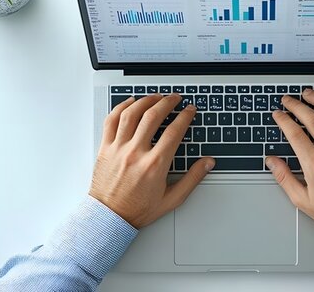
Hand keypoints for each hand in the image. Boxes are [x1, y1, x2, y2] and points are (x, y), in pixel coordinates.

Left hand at [89, 94, 214, 228]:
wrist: (110, 217)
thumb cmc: (138, 210)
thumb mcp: (172, 199)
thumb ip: (192, 178)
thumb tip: (207, 163)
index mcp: (155, 165)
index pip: (174, 131)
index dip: (185, 116)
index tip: (190, 110)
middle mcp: (136, 153)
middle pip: (153, 116)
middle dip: (168, 102)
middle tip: (175, 98)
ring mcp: (119, 149)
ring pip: (132, 114)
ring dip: (146, 100)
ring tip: (156, 97)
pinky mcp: (105, 148)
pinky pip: (111, 120)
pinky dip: (121, 107)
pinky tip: (131, 103)